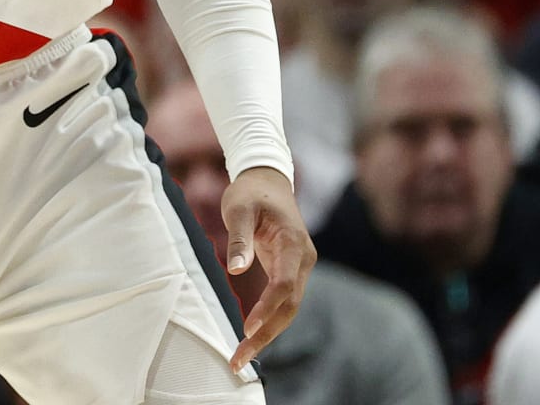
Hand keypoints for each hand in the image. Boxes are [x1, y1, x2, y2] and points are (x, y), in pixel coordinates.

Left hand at [222, 167, 314, 369]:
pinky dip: (268, 321)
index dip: (267, 309)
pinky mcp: (290, 270)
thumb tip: (236, 270)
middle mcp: (304, 260)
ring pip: (288, 308)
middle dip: (266, 334)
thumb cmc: (251, 192)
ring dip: (267, 333)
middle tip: (239, 358)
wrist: (267, 180)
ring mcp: (299, 267)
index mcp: (294, 244)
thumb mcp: (239, 208)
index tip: (247, 329)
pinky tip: (251, 338)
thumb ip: (239, 238)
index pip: (285, 284)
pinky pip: (282, 301)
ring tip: (241, 357)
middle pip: (289, 306)